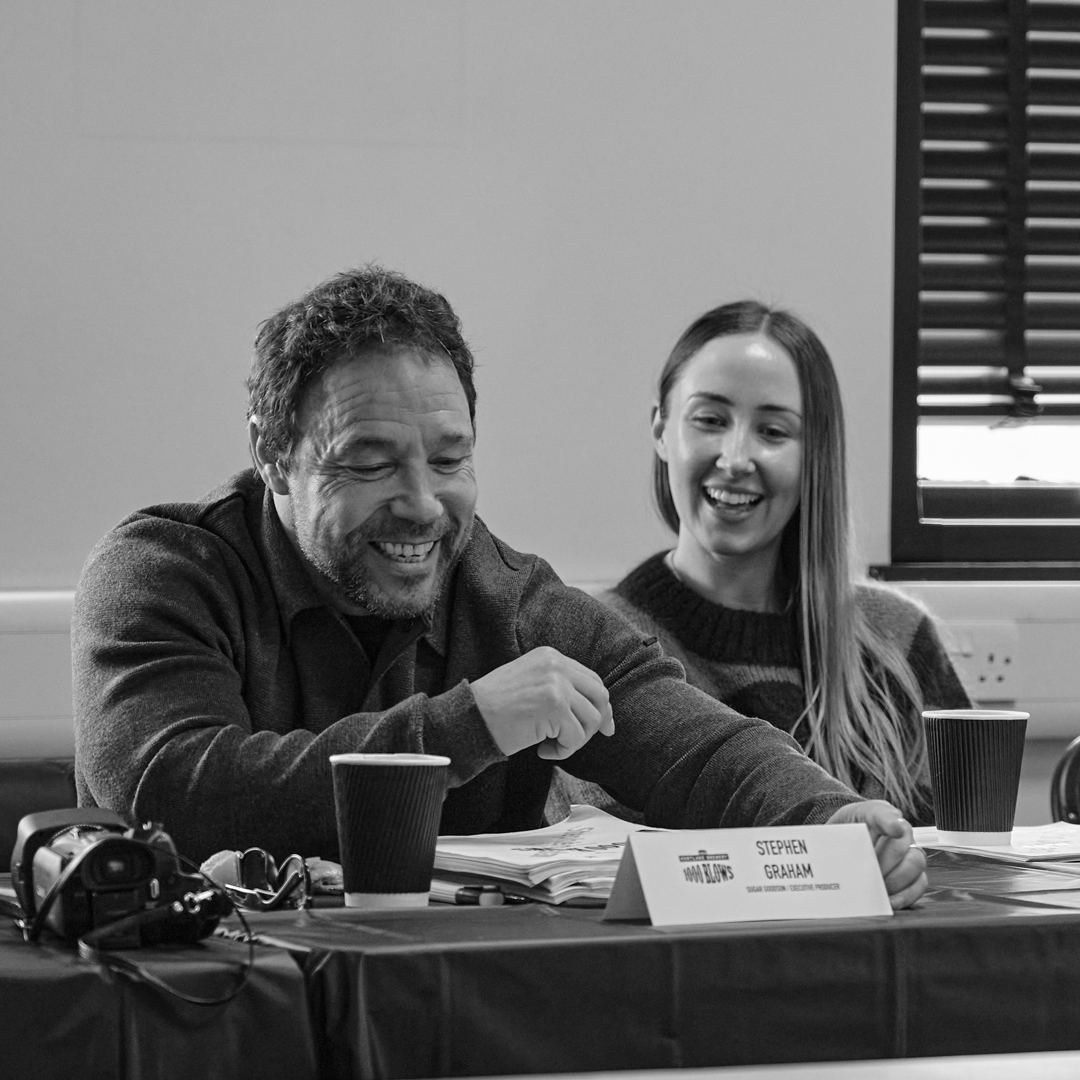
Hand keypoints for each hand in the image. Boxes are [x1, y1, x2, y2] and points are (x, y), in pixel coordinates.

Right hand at [470, 646, 614, 759]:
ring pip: (591, 720)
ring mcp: (557, 684)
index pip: (590, 679)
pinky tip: (543, 751)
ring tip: (550, 746)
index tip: (604, 725)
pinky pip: (576, 738)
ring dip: (575, 740)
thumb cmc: (494, 708)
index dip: (600, 704)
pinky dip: (563, 751)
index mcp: (550, 656)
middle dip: (598, 722)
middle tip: (584, 740)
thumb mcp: (530, 683)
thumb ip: (558, 686)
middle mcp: (556, 664)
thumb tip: (594, 709)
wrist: (469, 717)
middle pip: (599, 695)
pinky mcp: (555, 706)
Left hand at [826, 800, 926, 909]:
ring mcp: (909, 851)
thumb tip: (840, 859)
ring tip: (879, 889)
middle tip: (872, 874)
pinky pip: (919, 883)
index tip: (894, 831)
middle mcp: (898, 830)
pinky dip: (905, 895)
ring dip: (897, 879)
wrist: (844, 848)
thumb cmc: (842, 838)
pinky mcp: (914, 873)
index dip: (890, 821)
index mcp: (876, 814)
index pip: (883, 813)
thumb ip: (838, 839)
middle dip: (887, 860)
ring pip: (916, 862)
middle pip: (903, 841)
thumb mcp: (834, 831)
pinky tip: (889, 901)